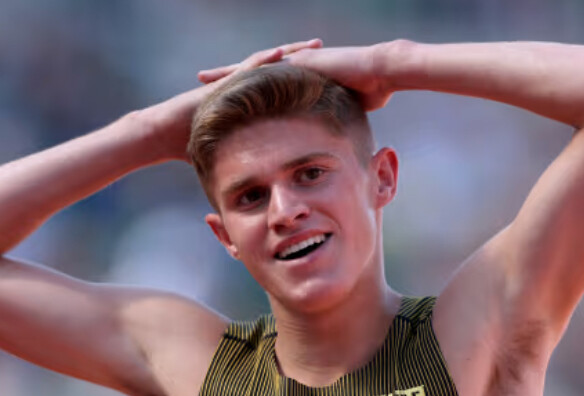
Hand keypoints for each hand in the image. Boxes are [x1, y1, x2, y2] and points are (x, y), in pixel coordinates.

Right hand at [146, 40, 323, 160]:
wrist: (161, 134)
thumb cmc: (190, 146)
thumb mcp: (229, 156)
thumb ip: (247, 164)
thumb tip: (266, 189)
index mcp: (250, 103)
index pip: (284, 88)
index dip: (306, 82)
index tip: (331, 78)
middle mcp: (244, 88)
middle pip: (281, 70)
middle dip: (306, 61)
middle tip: (330, 51)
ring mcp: (233, 83)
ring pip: (267, 63)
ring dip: (291, 53)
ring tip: (315, 45)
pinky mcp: (222, 84)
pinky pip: (246, 69)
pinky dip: (263, 61)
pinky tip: (281, 54)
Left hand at [198, 41, 395, 111]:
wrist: (381, 72)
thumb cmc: (370, 93)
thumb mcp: (342, 113)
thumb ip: (331, 124)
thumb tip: (331, 147)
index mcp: (299, 79)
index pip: (266, 88)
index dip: (245, 93)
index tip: (225, 101)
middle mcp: (293, 67)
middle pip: (252, 73)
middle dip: (228, 79)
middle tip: (202, 83)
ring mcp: (295, 61)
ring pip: (253, 66)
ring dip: (229, 72)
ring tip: (204, 77)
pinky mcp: (300, 60)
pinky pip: (268, 65)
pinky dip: (248, 69)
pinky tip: (229, 75)